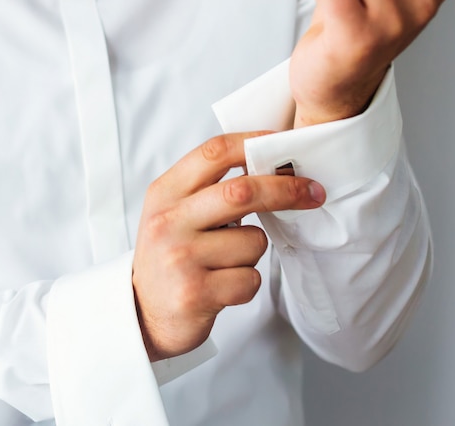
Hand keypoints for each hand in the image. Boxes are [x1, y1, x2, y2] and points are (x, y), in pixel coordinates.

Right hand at [132, 133, 325, 360]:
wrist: (142, 310)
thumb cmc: (168, 254)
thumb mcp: (173, 211)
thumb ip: (208, 188)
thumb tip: (269, 166)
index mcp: (164, 192)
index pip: (214, 152)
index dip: (255, 143)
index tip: (284, 146)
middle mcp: (169, 221)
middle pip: (241, 191)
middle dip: (285, 189)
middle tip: (312, 191)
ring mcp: (181, 257)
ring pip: (254, 241)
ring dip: (253, 251)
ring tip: (226, 261)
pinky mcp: (196, 293)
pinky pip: (250, 278)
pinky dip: (247, 282)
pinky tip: (222, 286)